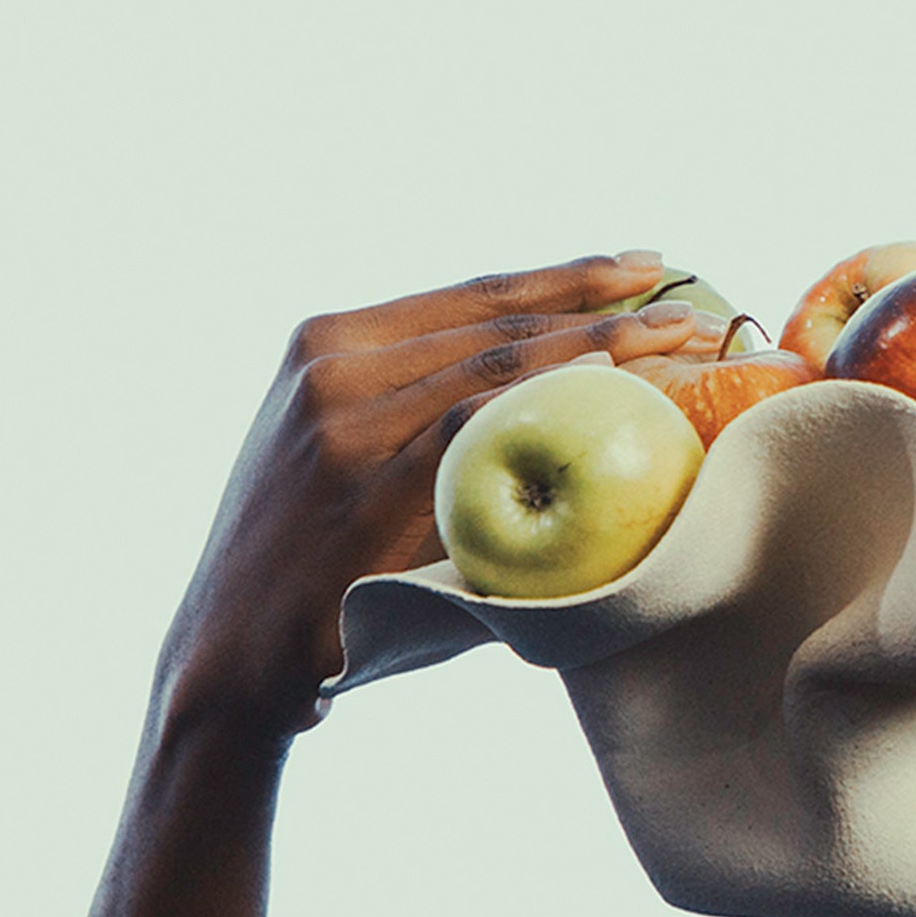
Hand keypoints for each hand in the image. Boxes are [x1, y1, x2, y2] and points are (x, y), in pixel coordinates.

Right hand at [154, 254, 710, 741]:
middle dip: (602, 299)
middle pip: (498, 318)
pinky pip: (484, 427)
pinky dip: (556, 401)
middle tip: (684, 296)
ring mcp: (349, 422)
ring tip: (681, 338)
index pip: (471, 294)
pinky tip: (618, 390)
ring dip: (604, 345)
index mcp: (327, 341)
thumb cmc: (310, 562)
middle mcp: (334, 366)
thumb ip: (414, 408)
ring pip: (501, 362)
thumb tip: (544, 389)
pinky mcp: (372, 485)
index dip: (563, 275)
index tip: (638, 265)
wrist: (231, 651)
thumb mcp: (336, 450)